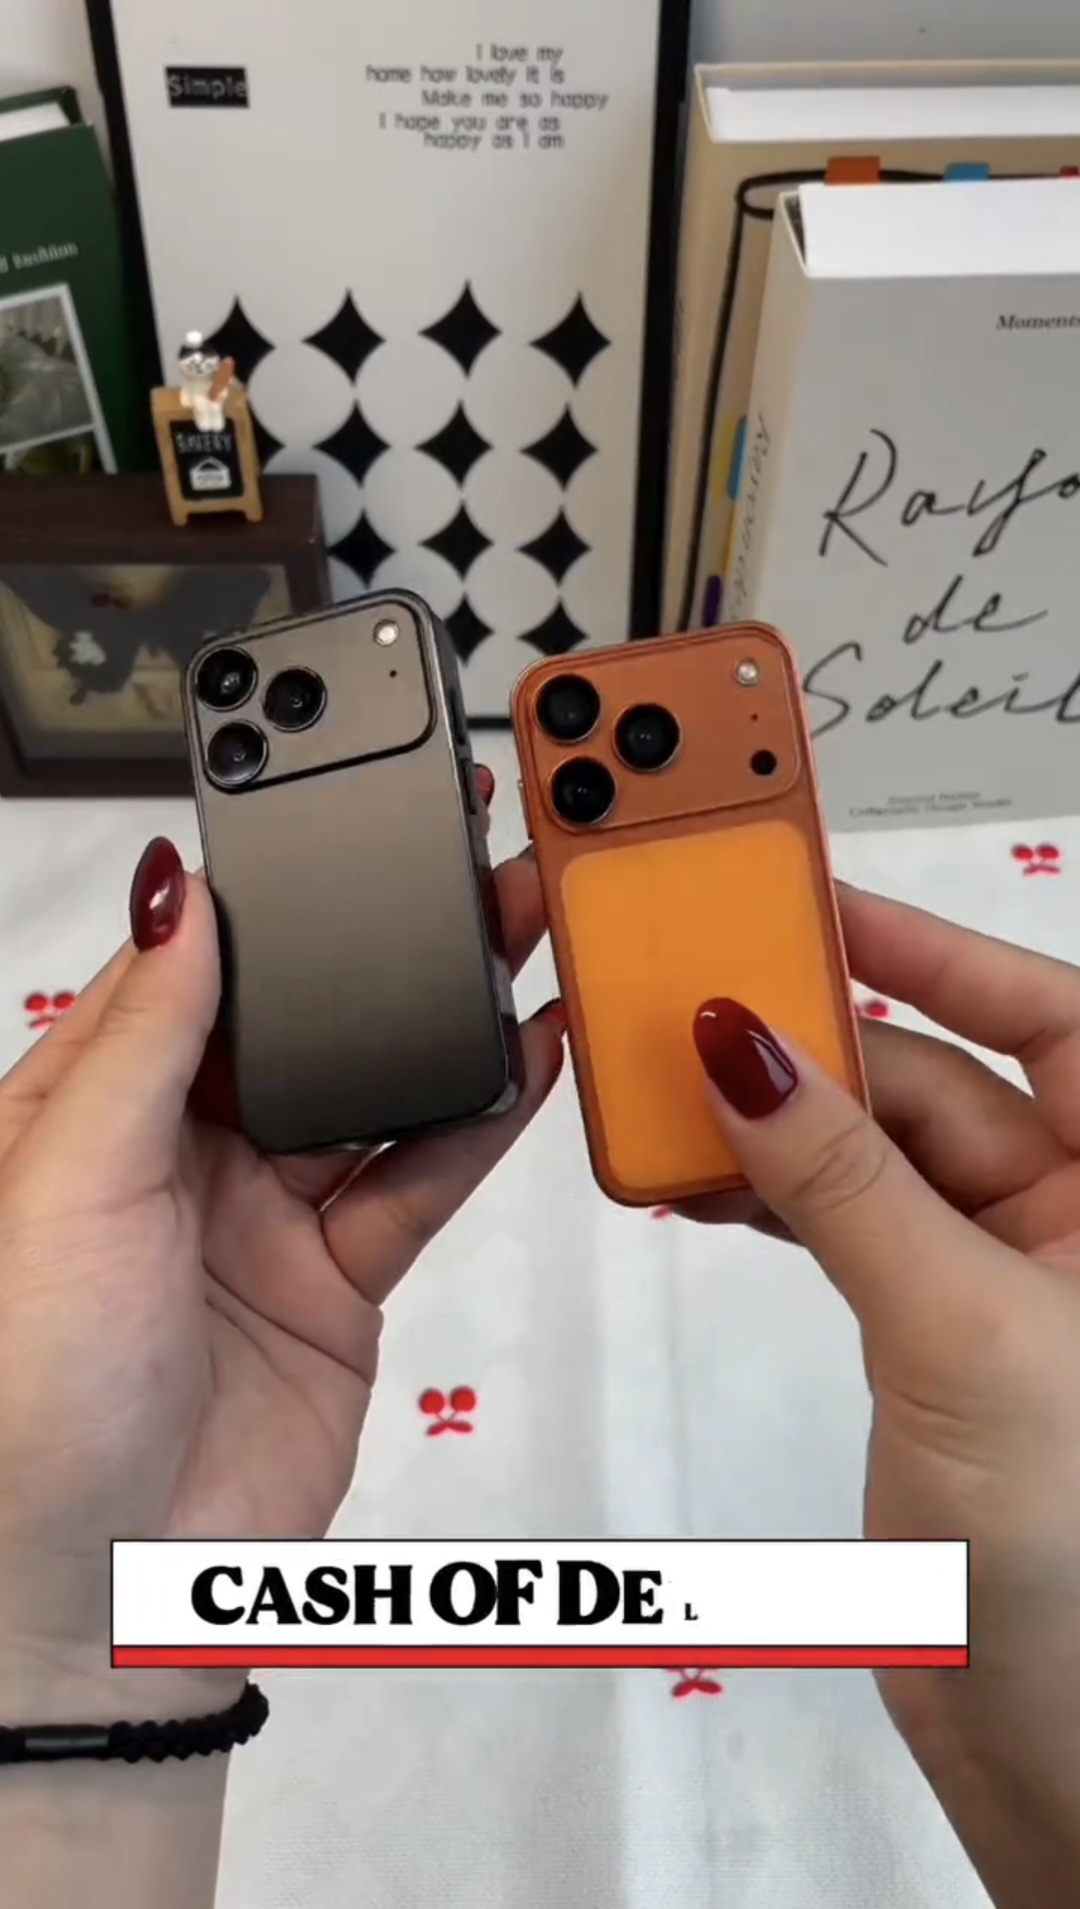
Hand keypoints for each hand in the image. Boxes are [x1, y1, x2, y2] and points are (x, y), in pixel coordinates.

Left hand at [0, 772, 562, 1721]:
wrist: (103, 1593)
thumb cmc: (33, 1396)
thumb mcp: (70, 1180)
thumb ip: (144, 1036)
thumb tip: (181, 896)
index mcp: (86, 1109)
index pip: (187, 973)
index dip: (263, 904)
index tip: (335, 830)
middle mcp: (176, 1154)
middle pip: (296, 1025)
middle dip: (373, 952)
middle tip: (456, 870)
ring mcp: (263, 1217)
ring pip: (372, 1093)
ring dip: (441, 1022)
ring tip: (514, 940)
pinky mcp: (337, 1283)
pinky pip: (418, 1181)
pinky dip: (476, 1124)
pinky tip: (523, 1059)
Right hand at [681, 887, 1079, 1906]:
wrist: (1048, 1750)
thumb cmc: (1079, 1562)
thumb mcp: (962, 1332)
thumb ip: (848, 1188)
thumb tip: (753, 1055)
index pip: (1048, 1016)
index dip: (936, 950)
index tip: (820, 903)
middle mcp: (1078, 1221)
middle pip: (939, 1080)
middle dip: (820, 1045)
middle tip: (706, 996)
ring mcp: (1001, 1278)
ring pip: (876, 1156)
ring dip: (778, 1126)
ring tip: (675, 1093)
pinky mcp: (932, 1334)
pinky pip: (844, 1226)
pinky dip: (772, 1199)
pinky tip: (701, 1181)